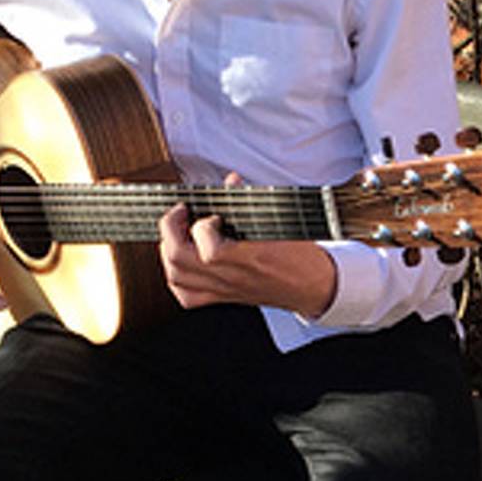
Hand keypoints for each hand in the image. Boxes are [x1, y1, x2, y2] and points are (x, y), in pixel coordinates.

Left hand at [159, 176, 336, 317]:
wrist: (313, 286)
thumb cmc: (301, 255)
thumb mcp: (280, 221)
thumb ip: (249, 201)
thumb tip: (231, 181)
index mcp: (251, 259)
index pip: (209, 250)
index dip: (201, 226)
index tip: (209, 213)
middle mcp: (232, 278)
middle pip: (180, 260)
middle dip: (170, 230)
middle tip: (180, 214)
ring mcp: (224, 290)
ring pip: (176, 276)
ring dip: (168, 250)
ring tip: (177, 234)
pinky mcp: (223, 298)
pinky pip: (186, 296)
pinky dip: (175, 277)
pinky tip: (182, 261)